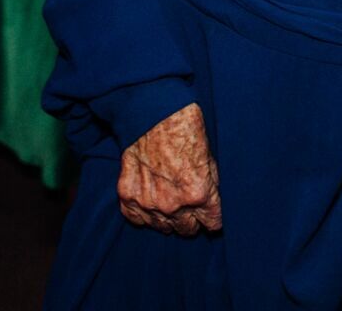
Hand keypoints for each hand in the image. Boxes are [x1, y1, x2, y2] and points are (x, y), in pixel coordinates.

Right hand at [119, 104, 222, 236]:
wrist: (152, 111)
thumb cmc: (184, 128)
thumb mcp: (210, 156)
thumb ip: (211, 184)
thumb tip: (213, 200)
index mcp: (198, 194)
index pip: (212, 224)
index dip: (213, 218)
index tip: (211, 214)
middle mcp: (173, 204)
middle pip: (187, 230)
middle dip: (192, 220)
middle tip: (190, 206)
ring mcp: (148, 203)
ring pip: (163, 228)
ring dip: (168, 218)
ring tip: (170, 201)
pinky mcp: (128, 196)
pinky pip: (137, 219)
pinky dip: (144, 213)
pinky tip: (151, 201)